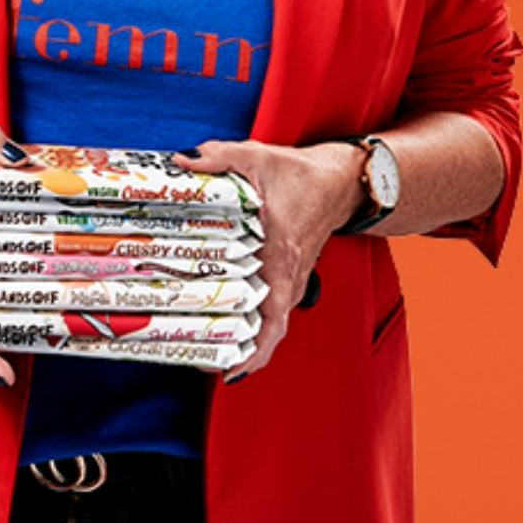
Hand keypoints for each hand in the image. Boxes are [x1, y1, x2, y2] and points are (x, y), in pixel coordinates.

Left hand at [176, 140, 358, 380]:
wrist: (340, 180)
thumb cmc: (299, 172)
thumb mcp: (256, 157)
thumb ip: (218, 158)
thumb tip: (182, 161)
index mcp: (281, 252)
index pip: (274, 313)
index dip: (256, 345)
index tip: (233, 366)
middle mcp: (289, 273)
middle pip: (269, 327)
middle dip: (241, 351)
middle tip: (203, 362)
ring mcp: (291, 276)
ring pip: (270, 320)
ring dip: (246, 339)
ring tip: (207, 353)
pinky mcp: (288, 273)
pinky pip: (271, 305)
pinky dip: (254, 321)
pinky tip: (226, 326)